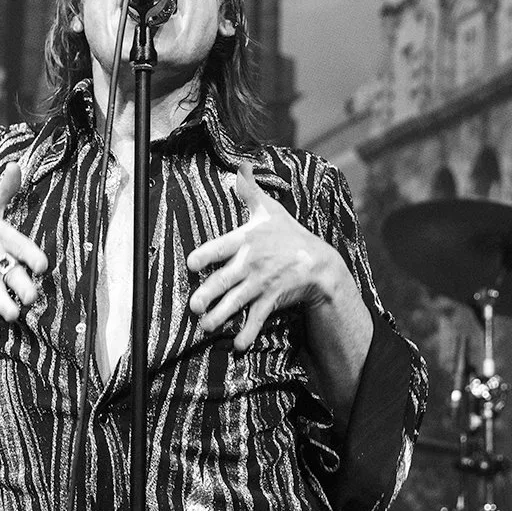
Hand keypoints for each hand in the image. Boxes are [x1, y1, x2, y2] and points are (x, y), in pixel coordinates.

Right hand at [0, 163, 48, 338]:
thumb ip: (5, 188)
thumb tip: (18, 163)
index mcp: (1, 235)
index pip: (26, 250)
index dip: (36, 260)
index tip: (42, 267)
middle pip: (17, 278)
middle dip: (26, 290)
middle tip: (31, 297)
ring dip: (7, 309)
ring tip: (12, 315)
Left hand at [187, 161, 350, 352]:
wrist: (319, 263)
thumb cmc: (288, 235)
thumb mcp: (269, 210)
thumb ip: (249, 191)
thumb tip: (240, 165)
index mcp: (246, 240)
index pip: (221, 246)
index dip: (205, 255)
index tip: (192, 265)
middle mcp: (251, 263)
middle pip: (225, 279)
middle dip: (208, 293)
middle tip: (194, 306)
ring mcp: (262, 283)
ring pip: (237, 302)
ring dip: (220, 316)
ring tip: (205, 327)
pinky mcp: (272, 300)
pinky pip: (257, 318)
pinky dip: (248, 332)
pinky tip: (236, 344)